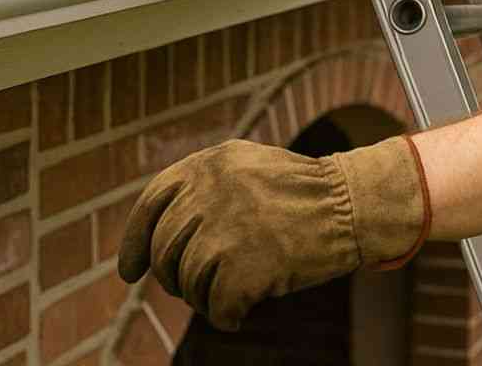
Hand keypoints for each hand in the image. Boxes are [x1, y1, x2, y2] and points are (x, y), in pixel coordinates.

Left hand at [116, 136, 430, 330]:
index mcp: (210, 164)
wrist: (352, 206)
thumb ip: (203, 188)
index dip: (134, 242)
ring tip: (229, 294)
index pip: (151, 204)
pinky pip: (217, 307)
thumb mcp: (247, 169)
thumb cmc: (302, 194)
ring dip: (204, 298)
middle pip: (166, 250)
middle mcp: (212, 191)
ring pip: (189, 282)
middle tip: (198, 287)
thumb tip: (152, 242)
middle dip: (175, 277)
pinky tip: (241, 312)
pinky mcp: (246, 266)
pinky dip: (226, 316)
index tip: (129, 272)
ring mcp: (227, 229)